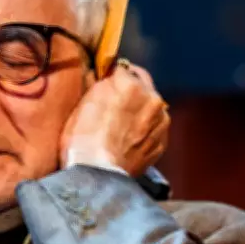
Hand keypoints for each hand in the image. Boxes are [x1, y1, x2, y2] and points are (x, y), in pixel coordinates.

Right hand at [60, 60, 169, 176]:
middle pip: (142, 86)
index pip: (124, 69)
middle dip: (130, 91)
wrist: (96, 174)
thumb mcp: (85, 101)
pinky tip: (127, 141)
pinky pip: (153, 130)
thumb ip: (102, 82)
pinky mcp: (161, 144)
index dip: (113, 76)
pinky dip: (143, 131)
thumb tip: (107, 74)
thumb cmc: (83, 137)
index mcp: (132, 84)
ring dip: (139, 112)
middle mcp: (153, 99)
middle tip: (112, 104)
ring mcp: (161, 123)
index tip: (105, 83)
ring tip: (119, 126)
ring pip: (150, 108)